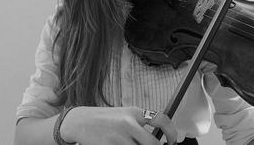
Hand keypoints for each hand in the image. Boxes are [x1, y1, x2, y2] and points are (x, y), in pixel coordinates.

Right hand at [60, 106, 176, 144]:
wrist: (80, 121)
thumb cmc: (105, 119)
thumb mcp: (124, 115)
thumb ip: (140, 124)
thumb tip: (157, 140)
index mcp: (134, 112)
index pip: (161, 119)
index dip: (171, 132)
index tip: (172, 141)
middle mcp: (128, 123)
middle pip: (153, 144)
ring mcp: (118, 137)